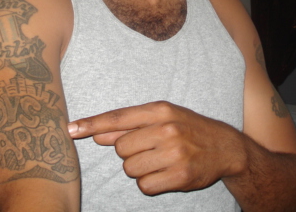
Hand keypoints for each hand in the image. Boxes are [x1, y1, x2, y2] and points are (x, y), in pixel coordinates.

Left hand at [67, 101, 242, 195]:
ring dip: (137, 168)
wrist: (225, 147)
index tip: (70, 129)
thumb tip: (97, 133)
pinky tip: (163, 173)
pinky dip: (148, 183)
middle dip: (128, 152)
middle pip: (120, 148)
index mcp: (160, 110)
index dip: (92, 124)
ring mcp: (174, 153)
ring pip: (130, 168)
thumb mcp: (162, 117)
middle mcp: (166, 129)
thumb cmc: (187, 128)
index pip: (118, 117)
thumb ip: (130, 124)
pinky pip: (144, 185)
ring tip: (157, 160)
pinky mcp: (179, 175)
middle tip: (148, 148)